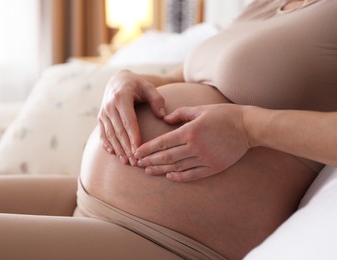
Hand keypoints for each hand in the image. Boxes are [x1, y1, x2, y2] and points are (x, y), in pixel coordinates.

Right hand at [98, 70, 165, 164]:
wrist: (118, 80)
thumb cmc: (137, 85)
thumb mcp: (149, 87)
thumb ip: (157, 100)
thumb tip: (162, 116)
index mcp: (121, 97)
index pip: (128, 121)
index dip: (133, 136)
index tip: (139, 149)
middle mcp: (109, 106)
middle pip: (118, 130)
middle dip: (126, 147)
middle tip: (135, 161)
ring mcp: (103, 112)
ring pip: (110, 134)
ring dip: (118, 149)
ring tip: (126, 161)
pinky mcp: (100, 118)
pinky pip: (102, 133)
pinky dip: (107, 144)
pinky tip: (113, 154)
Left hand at [135, 104, 250, 181]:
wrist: (247, 127)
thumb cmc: (223, 115)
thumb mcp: (200, 109)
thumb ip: (180, 114)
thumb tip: (164, 119)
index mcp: (190, 131)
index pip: (163, 142)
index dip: (148, 149)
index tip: (136, 152)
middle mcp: (195, 147)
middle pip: (167, 157)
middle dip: (150, 161)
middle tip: (137, 164)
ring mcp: (204, 158)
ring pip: (177, 167)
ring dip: (161, 170)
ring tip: (148, 171)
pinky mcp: (213, 167)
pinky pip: (193, 174)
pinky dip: (180, 177)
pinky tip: (170, 177)